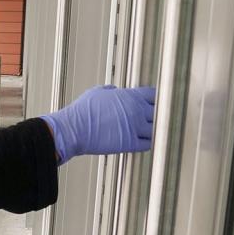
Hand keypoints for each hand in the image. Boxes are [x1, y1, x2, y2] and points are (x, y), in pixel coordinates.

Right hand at [41, 85, 155, 163]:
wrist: (73, 129)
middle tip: (153, 119)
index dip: (156, 99)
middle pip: (160, 112)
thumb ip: (111, 90)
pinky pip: (149, 144)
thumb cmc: (82, 111)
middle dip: (157, 115)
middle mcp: (137, 111)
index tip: (154, 104)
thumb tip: (115, 90)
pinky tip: (143, 141)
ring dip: (154, 130)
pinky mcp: (130, 143)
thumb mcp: (96, 92)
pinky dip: (148, 142)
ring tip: (149, 132)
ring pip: (157, 129)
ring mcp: (135, 127)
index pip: (155, 95)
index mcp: (130, 96)